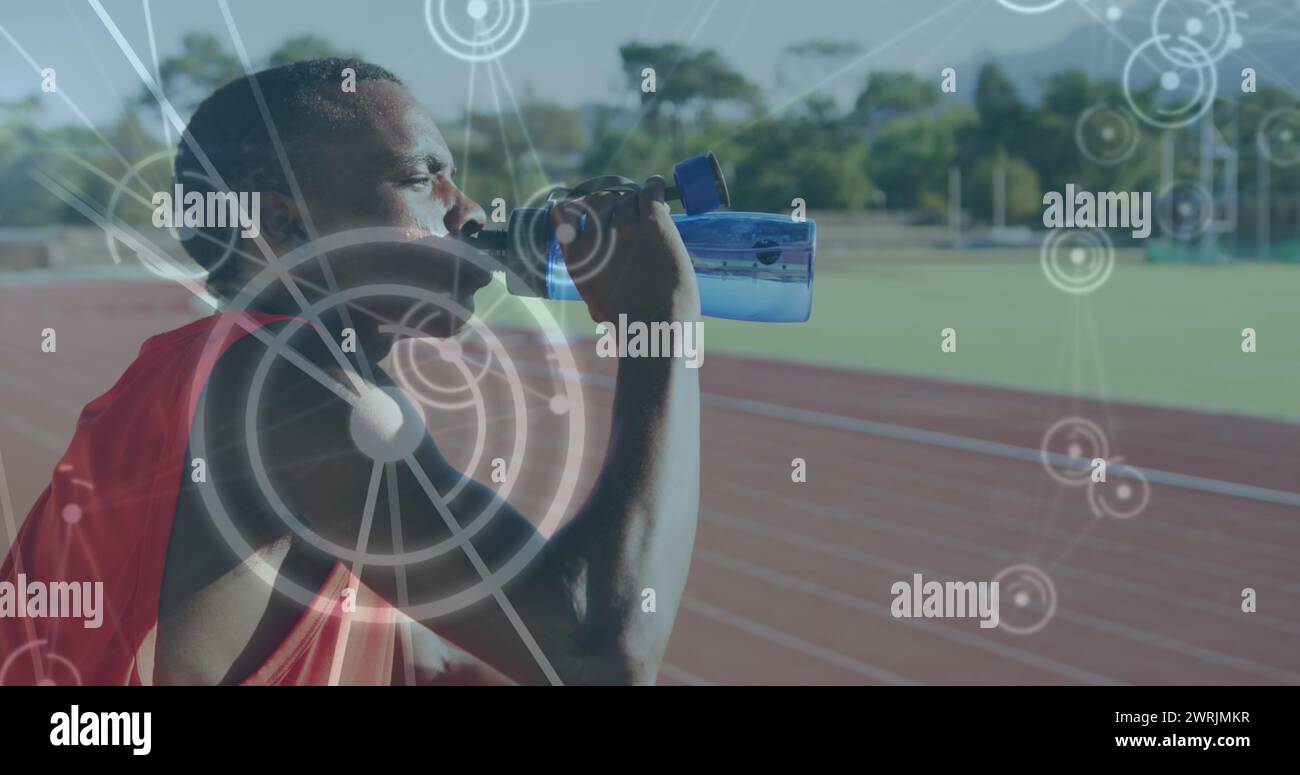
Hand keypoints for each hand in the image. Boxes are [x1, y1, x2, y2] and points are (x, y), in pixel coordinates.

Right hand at [548, 176, 698, 323]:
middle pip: (601, 202)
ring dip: (635, 200)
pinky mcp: (653, 223)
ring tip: (645, 208)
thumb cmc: (628, 324)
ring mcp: (625, 227)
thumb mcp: (593, 300)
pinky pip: (650, 191)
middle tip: (627, 213)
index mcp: (577, 256)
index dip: (578, 207)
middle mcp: (597, 236)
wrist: (656, 326)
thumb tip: (599, 270)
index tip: (587, 210)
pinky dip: (653, 186)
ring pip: (627, 197)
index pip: (565, 213)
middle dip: (612, 204)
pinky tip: (656, 186)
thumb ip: (590, 277)